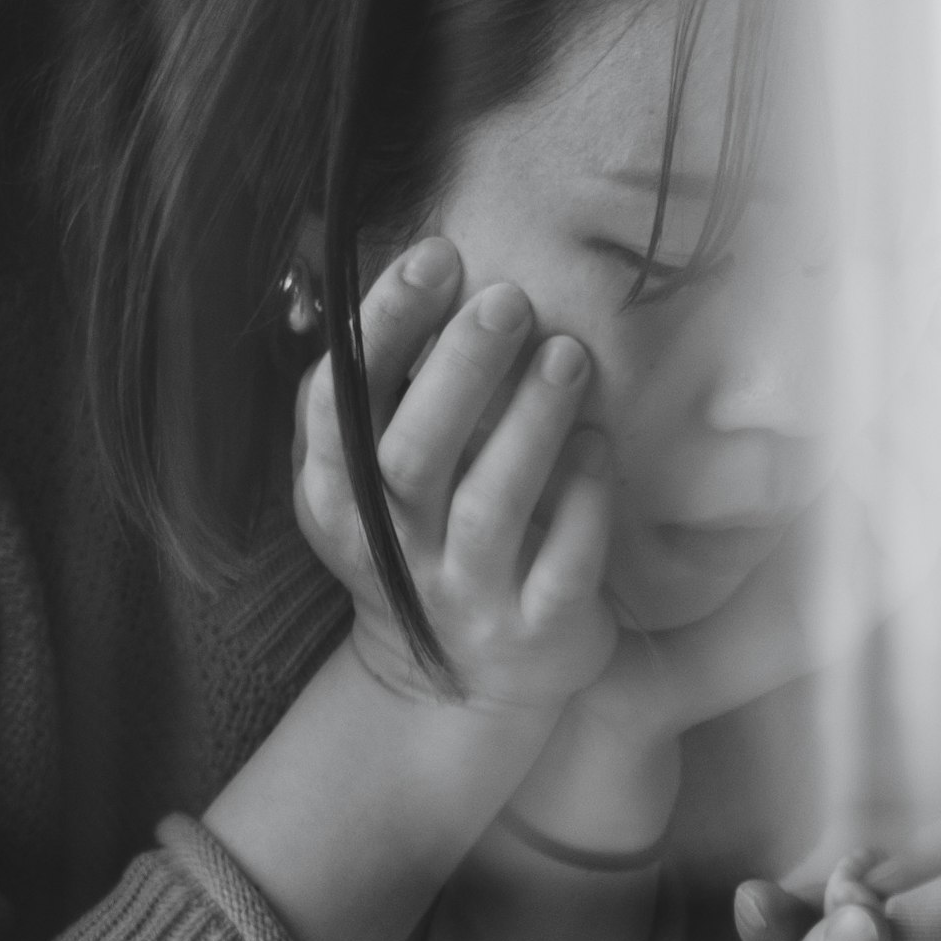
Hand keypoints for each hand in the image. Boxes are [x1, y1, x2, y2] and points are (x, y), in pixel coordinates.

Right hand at [294, 238, 614, 717]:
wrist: (458, 684)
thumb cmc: (424, 543)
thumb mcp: (372, 482)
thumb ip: (376, 394)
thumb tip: (416, 272)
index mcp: (340, 498)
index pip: (342, 403)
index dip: (383, 328)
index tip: (435, 256)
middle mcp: (396, 548)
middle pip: (412, 452)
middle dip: (457, 369)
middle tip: (507, 299)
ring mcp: (467, 593)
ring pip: (490, 505)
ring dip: (527, 423)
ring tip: (567, 354)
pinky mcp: (537, 629)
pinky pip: (562, 563)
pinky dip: (581, 501)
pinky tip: (600, 443)